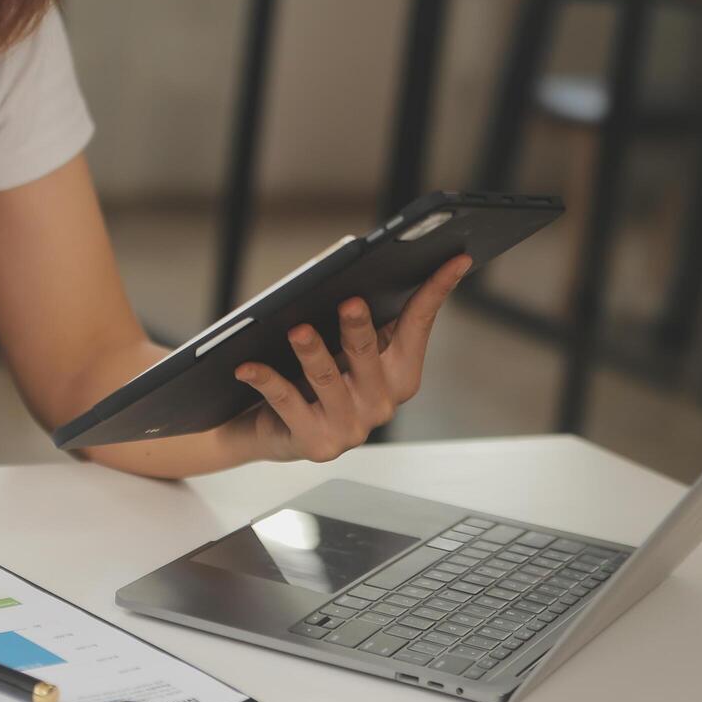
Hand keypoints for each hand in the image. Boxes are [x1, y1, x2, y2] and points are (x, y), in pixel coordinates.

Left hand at [229, 254, 472, 462]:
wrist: (276, 432)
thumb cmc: (313, 379)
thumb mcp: (346, 349)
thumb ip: (364, 321)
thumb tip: (361, 271)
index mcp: (399, 374)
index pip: (418, 325)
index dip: (436, 290)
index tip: (454, 259)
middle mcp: (381, 403)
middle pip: (369, 355)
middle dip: (359, 328)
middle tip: (350, 301)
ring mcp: (350, 427)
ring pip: (327, 379)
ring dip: (311, 352)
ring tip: (297, 330)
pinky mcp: (314, 442)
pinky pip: (286, 402)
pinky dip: (266, 380)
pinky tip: (247, 366)